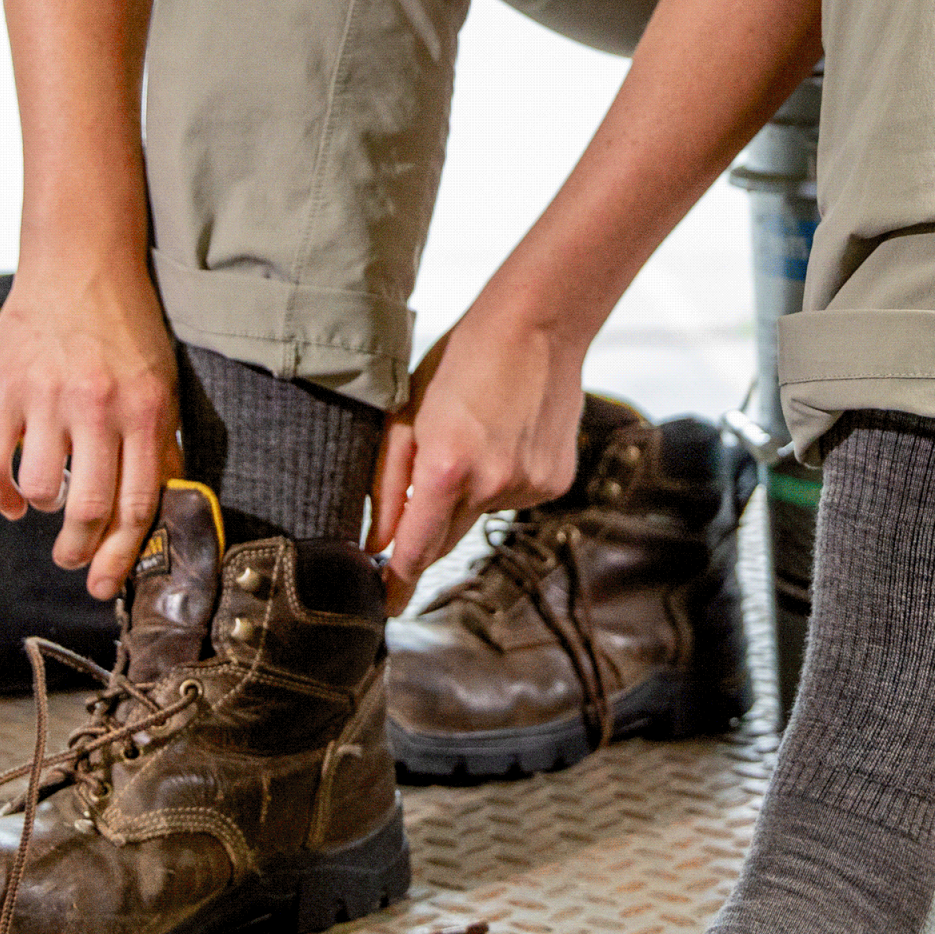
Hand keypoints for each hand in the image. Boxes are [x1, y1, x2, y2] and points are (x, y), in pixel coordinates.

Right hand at [0, 254, 179, 599]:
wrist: (80, 260)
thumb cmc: (126, 323)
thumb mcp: (161, 379)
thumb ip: (160, 440)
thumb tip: (166, 501)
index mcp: (145, 410)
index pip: (138, 502)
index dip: (122, 553)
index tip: (107, 582)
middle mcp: (98, 408)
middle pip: (90, 507)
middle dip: (80, 549)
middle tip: (72, 561)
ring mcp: (47, 399)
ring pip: (41, 489)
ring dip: (44, 510)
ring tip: (50, 504)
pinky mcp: (5, 390)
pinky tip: (11, 501)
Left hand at [369, 290, 587, 616]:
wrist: (538, 326)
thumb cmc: (462, 360)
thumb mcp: (407, 414)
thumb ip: (388, 484)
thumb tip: (378, 542)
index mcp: (446, 468)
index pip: (416, 549)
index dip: (398, 582)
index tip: (386, 606)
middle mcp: (492, 485)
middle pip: (449, 537)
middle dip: (430, 528)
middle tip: (430, 484)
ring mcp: (529, 486)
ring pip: (484, 512)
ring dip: (473, 491)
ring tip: (480, 433)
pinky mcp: (556, 482)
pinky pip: (517, 497)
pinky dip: (506, 479)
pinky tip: (509, 436)